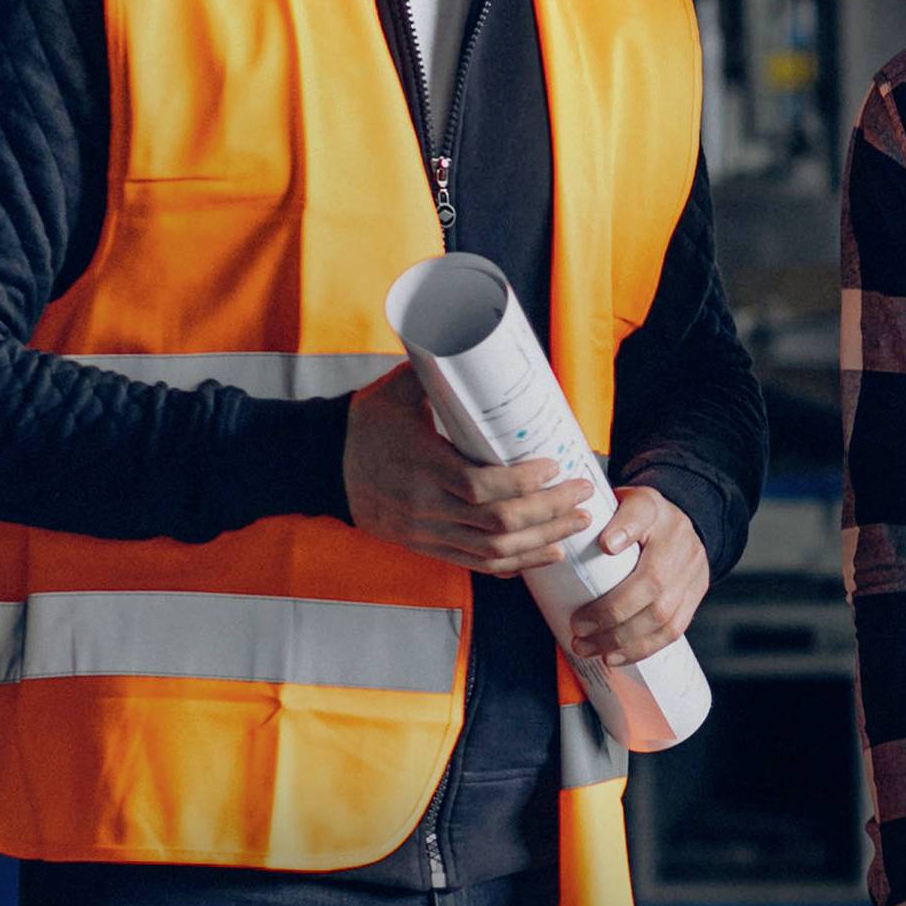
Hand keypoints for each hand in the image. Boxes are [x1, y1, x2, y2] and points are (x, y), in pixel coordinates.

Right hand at [343, 365, 594, 574]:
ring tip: (576, 524)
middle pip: (497, 523)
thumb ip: (439, 372)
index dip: (523, 482)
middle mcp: (425, 506)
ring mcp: (425, 532)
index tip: (554, 465)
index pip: (480, 486)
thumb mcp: (397, 391)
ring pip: (492, 549)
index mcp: (420, 466)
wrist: (323, 464)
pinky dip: (513, 562)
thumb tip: (479, 341)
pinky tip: (544, 553)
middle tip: (582, 492)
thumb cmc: (365, 422)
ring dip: (541, 540)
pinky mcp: (424, 545)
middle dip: (548, 510)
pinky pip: (474, 564)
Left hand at [569, 488, 709, 665]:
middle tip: (578, 628)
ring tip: (589, 647)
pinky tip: (614, 656)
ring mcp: (692, 571)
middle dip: (611, 612)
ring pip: (663, 614)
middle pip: (652, 582)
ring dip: (622, 639)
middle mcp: (679, 540)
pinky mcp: (695, 596)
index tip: (605, 545)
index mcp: (654, 510)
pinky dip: (641, 648)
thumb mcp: (617, 504)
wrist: (680, 523)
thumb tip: (591, 542)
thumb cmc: (636, 519)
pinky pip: (672, 631)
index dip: (625, 530)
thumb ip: (598, 518)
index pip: (641, 514)